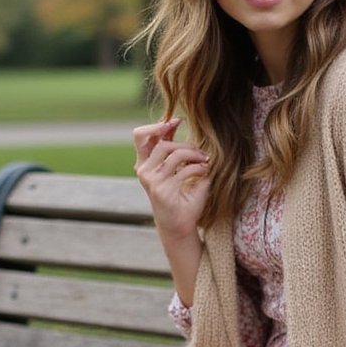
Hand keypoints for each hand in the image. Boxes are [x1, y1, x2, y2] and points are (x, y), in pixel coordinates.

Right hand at [133, 117, 209, 239]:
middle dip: (184, 144)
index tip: (175, 122)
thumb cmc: (181, 197)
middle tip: (200, 152)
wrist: (180, 226)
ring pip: (173, 154)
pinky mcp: (162, 190)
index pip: (140, 136)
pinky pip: (184, 170)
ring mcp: (151, 181)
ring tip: (204, 161)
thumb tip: (174, 120)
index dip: (156, 126)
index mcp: (144, 164)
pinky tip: (205, 173)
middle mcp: (144, 171)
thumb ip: (173, 147)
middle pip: (161, 144)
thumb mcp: (176, 168)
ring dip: (193, 154)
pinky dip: (198, 168)